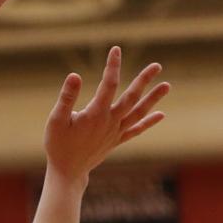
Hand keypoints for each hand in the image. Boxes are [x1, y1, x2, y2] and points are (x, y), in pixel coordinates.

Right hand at [44, 49, 169, 181]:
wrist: (67, 172)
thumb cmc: (58, 145)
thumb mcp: (56, 120)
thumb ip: (66, 98)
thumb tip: (75, 75)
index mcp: (96, 115)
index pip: (109, 85)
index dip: (113, 66)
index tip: (116, 50)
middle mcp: (110, 123)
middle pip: (131, 98)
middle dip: (144, 81)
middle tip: (157, 65)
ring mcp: (115, 133)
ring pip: (138, 113)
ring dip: (153, 99)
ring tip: (167, 85)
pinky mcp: (115, 141)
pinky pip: (135, 131)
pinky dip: (148, 123)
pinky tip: (161, 114)